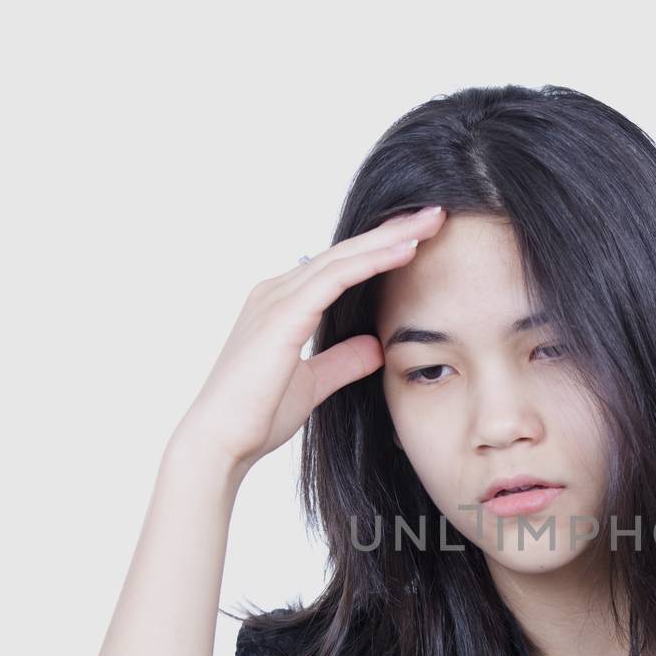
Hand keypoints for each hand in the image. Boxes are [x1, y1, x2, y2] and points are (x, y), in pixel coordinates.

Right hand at [174, 204, 445, 473]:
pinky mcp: (282, 316)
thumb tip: (375, 346)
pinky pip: (335, 278)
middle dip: (393, 231)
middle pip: (345, 252)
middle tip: (435, 213)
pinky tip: (406, 251)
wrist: (220, 442)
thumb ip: (342, 361)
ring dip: (390, 237)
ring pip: (343, 257)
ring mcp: (276, 299)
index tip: (421, 238)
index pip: (339, 267)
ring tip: (431, 221)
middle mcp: (275, 292)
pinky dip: (373, 262)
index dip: (380, 250)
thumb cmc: (256, 417)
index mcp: (281, 305)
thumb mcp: (313, 385)